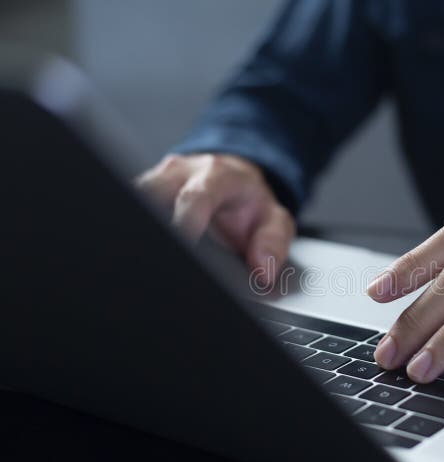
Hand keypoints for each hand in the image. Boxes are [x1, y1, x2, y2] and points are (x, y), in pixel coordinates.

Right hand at [136, 153, 294, 283]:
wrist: (235, 181)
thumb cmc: (251, 203)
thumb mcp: (275, 220)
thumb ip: (273, 242)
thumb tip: (263, 270)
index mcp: (218, 176)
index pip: (195, 197)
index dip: (186, 222)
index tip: (184, 244)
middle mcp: (183, 172)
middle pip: (152, 193)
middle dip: (151, 223)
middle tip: (158, 255)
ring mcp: (159, 178)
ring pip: (134, 198)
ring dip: (140, 223)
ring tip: (145, 256)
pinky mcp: (144, 190)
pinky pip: (131, 204)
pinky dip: (134, 224)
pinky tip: (139, 250)